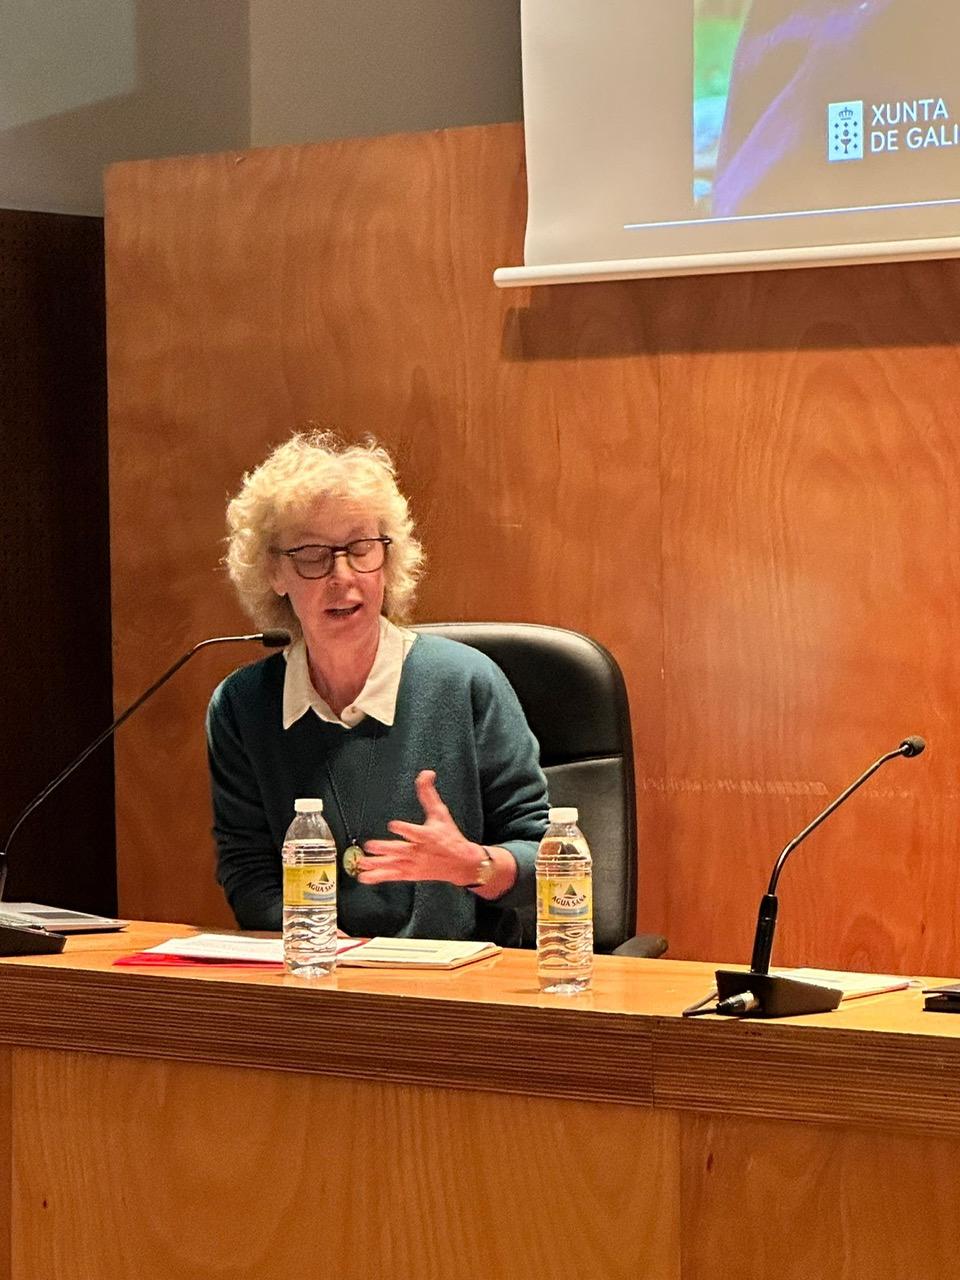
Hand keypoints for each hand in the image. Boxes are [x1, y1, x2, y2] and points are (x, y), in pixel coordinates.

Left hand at [357, 770, 483, 885]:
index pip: (414, 832)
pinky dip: (378, 877)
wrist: (461, 863)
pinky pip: (392, 875)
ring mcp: (413, 864)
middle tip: (370, 846)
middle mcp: (418, 851)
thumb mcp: (441, 813)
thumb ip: (429, 794)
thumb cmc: (449, 836)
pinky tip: (364, 877)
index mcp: (427, 836)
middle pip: (400, 850)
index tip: (393, 824)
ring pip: (393, 864)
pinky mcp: (409, 873)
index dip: (404, 828)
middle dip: (385, 848)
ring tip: (362, 862)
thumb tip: (426, 773)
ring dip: (377, 864)